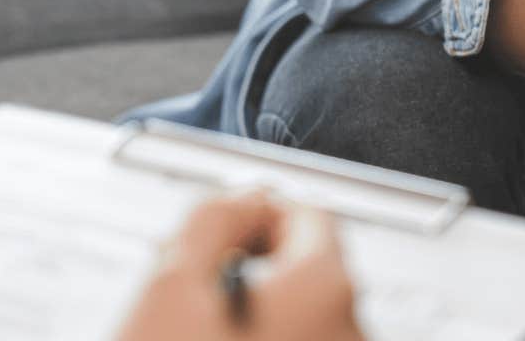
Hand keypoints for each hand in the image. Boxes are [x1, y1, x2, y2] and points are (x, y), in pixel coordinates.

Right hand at [116, 193, 362, 340]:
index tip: (219, 241)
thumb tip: (244, 196)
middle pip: (309, 274)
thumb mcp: (170, 286)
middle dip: (252, 279)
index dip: (255, 217)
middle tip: (195, 310)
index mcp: (325, 289)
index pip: (309, 214)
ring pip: (303, 326)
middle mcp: (354, 332)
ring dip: (257, 328)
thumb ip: (213, 218)